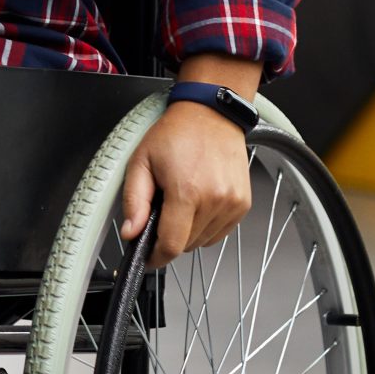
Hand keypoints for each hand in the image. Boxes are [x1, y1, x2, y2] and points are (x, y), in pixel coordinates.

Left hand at [118, 101, 253, 270]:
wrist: (210, 115)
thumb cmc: (175, 134)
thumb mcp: (140, 162)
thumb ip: (134, 201)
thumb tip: (130, 233)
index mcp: (187, 192)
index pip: (172, 245)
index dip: (156, 257)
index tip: (146, 257)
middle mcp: (215, 200)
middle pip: (187, 244)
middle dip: (169, 235)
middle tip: (161, 209)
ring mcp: (233, 204)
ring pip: (203, 241)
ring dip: (188, 231)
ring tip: (180, 199)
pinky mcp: (243, 204)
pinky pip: (220, 232)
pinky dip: (205, 226)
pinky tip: (197, 202)